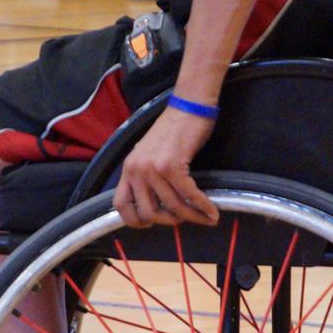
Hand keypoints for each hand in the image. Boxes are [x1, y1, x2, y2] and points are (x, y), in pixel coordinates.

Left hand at [113, 105, 219, 228]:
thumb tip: (158, 206)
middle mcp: (136, 169)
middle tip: (185, 219)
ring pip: (172, 206)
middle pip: (148, 212)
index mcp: (128, 168)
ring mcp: (152, 167)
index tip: (151, 225)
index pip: (120, 204)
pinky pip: (188, 195)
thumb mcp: (150, 155)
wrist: (187, 107)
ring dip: (192, 217)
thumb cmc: (173, 131)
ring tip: (206, 218)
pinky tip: (212, 211)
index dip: (134, 221)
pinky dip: (203, 206)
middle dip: (169, 222)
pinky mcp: (171, 165)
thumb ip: (147, 177)